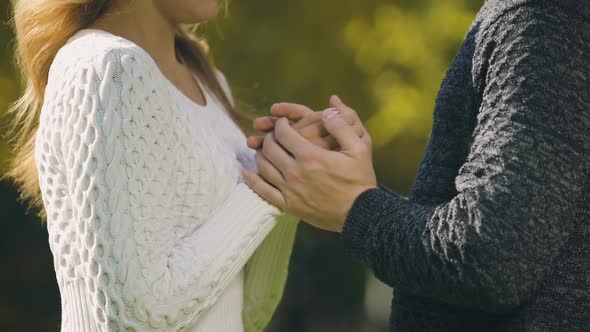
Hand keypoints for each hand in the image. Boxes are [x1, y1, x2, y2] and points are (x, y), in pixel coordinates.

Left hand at [243, 98, 376, 232]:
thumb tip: (327, 109)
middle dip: (270, 137)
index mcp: (310, 155)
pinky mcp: (288, 205)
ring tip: (265, 149)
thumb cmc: (360, 180)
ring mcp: (289, 190)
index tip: (284, 123)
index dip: (280, 124)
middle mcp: (295, 171)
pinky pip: (263, 191)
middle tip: (274, 135)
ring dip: (261, 154)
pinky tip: (247, 172)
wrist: (360, 213)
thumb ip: (341, 126)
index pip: (283, 133)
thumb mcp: (359, 148)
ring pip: (263, 167)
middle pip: (270, 148)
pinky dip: (252, 180)